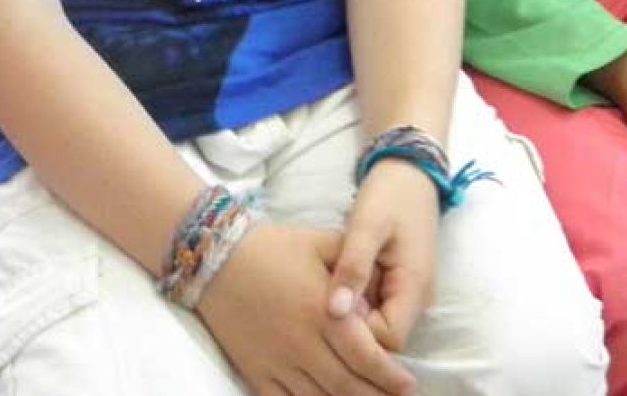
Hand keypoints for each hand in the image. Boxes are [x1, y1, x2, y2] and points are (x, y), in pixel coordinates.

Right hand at [195, 220, 414, 395]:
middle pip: (345, 384)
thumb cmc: (277, 248)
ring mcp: (275, 362)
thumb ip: (355, 270)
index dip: (388, 375)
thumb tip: (377, 301)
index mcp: (322, 311)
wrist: (218, 261)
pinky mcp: (254, 372)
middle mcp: (300, 343)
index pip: (363, 355)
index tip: (408, 384)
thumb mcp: (324, 245)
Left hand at [327, 157, 441, 353]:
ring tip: (336, 285)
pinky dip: (361, 303)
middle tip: (330, 295)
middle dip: (354, 326)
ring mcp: (413, 292)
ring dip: (356, 314)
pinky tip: (345, 281)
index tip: (333, 308)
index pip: (387, 340)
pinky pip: (381, 309)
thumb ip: (353, 268)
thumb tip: (335, 312)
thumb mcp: (367, 225)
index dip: (357, 334)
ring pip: (381, 325)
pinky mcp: (404, 285)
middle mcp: (420, 297)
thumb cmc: (389, 195)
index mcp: (415, 286)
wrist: (409, 171)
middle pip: (384, 338)